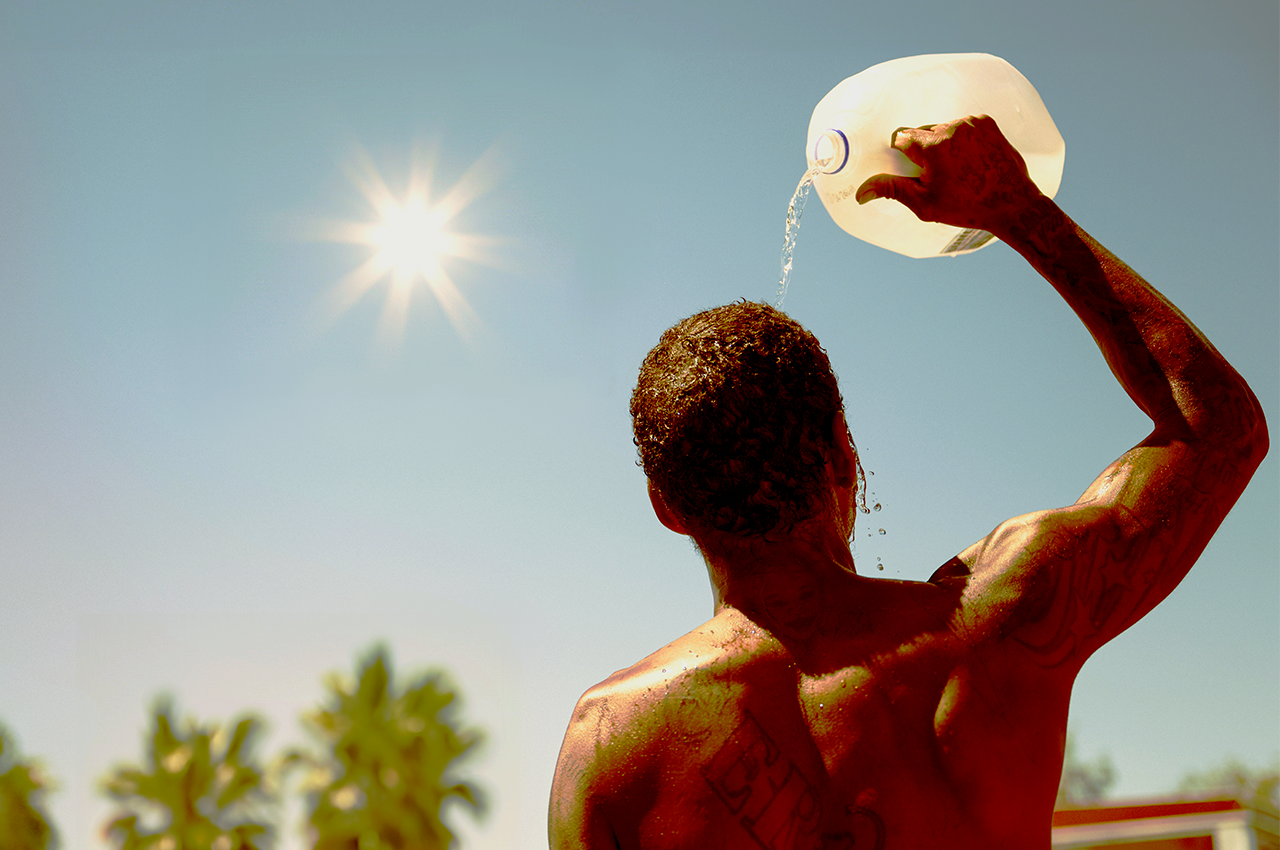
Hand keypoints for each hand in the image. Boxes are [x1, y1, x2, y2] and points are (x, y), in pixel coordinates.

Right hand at [854, 115, 1042, 234]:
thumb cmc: (967, 207)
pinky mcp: (986, 122)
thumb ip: (892, 190)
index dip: (904, 154)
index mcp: (932, 146)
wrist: (1011, 203)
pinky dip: (962, 139)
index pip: (901, 137)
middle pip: (922, 132)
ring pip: (942, 128)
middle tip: (937, 174)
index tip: (913, 169)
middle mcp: (951, 128)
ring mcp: (971, 123)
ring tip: (956, 168)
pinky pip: (963, 125)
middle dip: (924, 150)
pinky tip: (970, 159)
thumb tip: (861, 192)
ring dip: (943, 143)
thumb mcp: (924, 203)